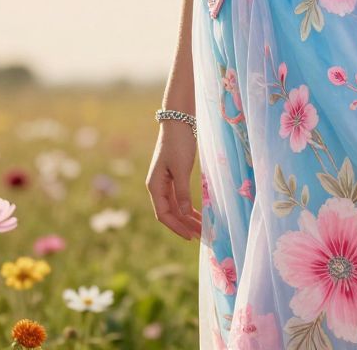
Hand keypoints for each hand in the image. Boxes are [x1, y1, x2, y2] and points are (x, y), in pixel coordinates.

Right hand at [145, 124, 202, 241]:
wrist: (179, 121)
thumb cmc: (179, 143)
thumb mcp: (182, 168)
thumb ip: (183, 192)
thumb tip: (185, 214)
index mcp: (154, 186)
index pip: (164, 214)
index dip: (177, 227)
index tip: (191, 236)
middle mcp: (157, 186)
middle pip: (170, 212)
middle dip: (184, 225)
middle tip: (201, 235)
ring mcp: (165, 182)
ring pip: (175, 206)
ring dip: (187, 218)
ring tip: (202, 228)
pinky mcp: (173, 176)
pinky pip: (179, 198)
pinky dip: (188, 207)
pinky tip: (198, 213)